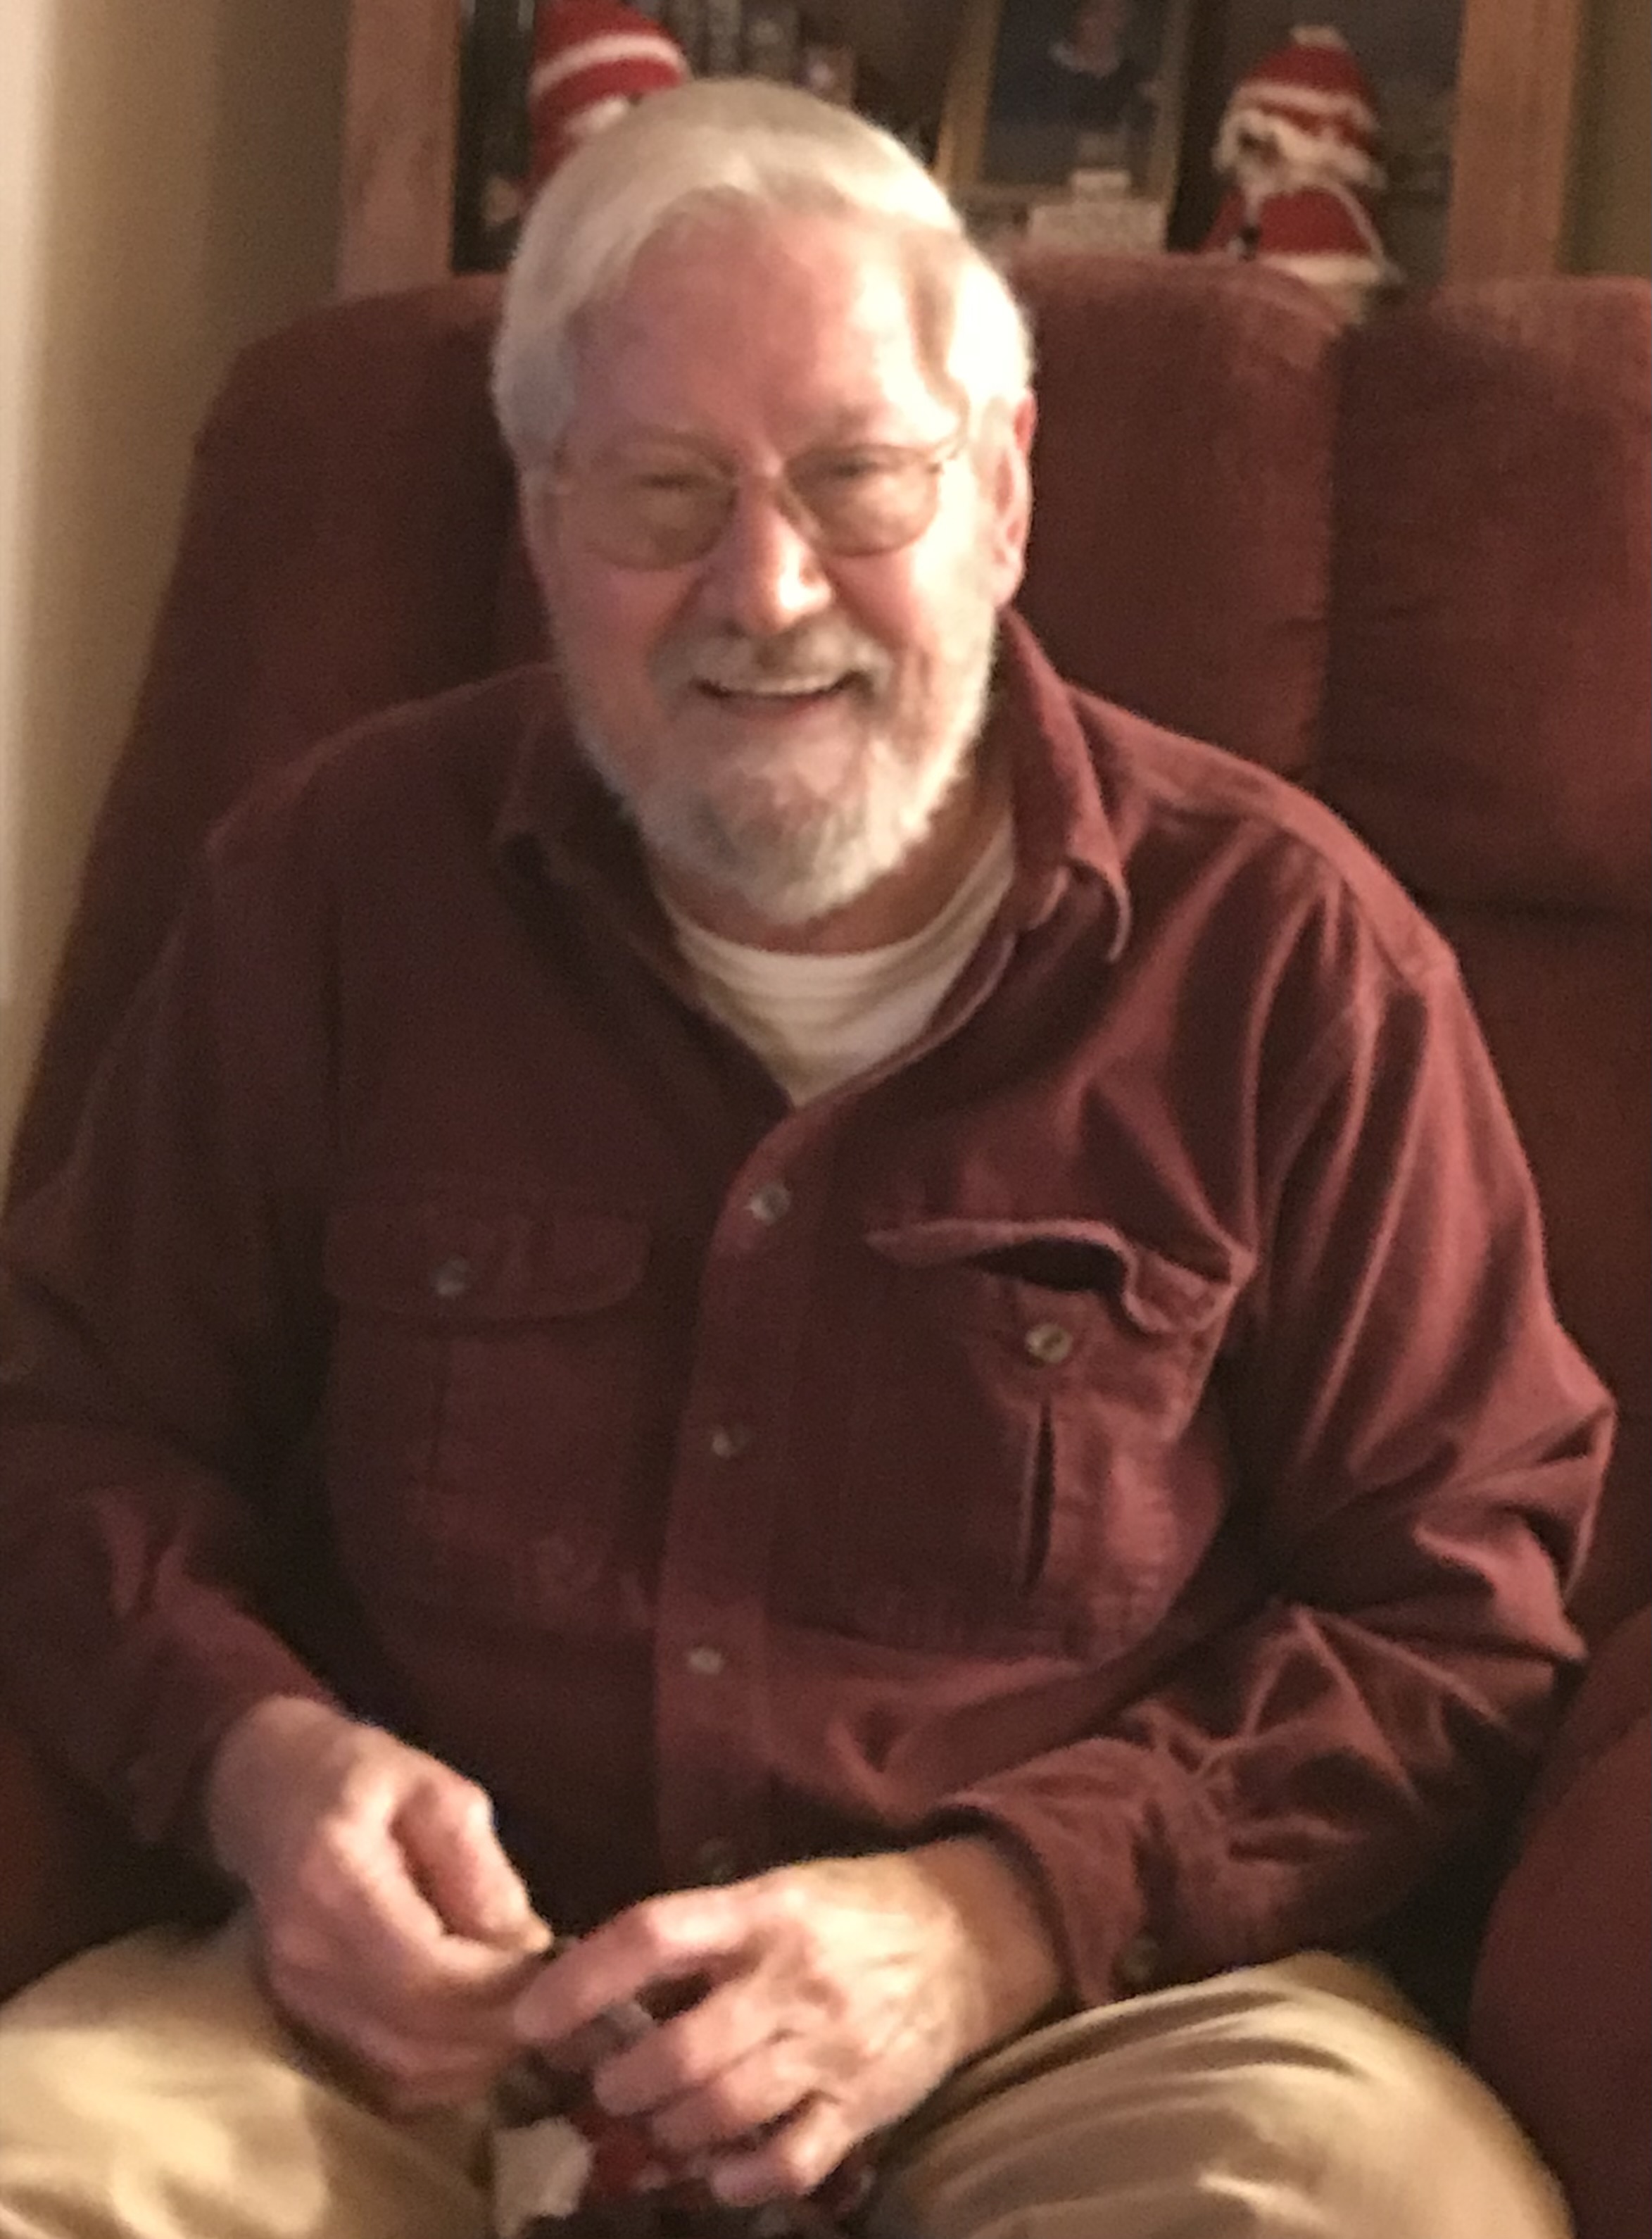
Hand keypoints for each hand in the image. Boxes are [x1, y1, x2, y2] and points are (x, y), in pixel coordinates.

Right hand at [206, 1694, 550, 2108]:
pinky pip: (382, 2079)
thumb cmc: (361, 1777)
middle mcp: (304, 1959)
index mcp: (334, 1885)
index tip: (558, 1976)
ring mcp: (295, 2001)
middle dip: (498, 2034)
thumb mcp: (437, 1791)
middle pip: (415, 2039)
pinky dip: (441, 2075)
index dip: (499, 1993)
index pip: (425, 1975)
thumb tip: (527, 1949)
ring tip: (525, 2017)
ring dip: (475, 2063)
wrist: (269, 1792)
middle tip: (557, 2004)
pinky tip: (479, 2037)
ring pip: (401, 2074)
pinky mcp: (302, 2025)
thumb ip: (479, 1869)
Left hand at [510, 1837, 1062, 2206]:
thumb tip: (599, 1980)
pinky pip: (789, 2161)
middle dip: (622, 2082)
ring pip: (722, 2110)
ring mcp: (829, 2049)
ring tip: (655, 2123)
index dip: (582, 1979)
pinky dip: (741, 2177)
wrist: (970, 1936)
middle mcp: (790, 1979)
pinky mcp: (863, 2106)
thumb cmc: (851, 1908)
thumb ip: (702, 1937)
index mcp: (762, 1910)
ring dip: (669, 2129)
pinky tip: (717, 2173)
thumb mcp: (776, 1892)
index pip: (653, 1936)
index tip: (530, 2016)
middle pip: (680, 2049)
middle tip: (606, 2085)